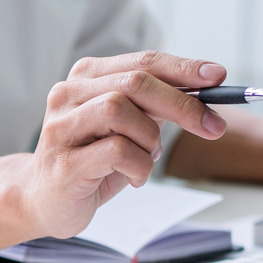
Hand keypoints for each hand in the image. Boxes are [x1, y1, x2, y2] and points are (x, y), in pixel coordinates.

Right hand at [18, 51, 229, 238]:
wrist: (43, 200)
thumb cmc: (92, 162)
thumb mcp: (127, 127)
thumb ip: (154, 106)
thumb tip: (206, 89)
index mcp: (86, 78)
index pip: (143, 62)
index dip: (183, 68)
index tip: (219, 77)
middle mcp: (68, 94)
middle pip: (135, 82)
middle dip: (182, 103)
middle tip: (212, 126)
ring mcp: (61, 127)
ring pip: (121, 111)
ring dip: (150, 139)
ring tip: (147, 159)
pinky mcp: (64, 162)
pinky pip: (116, 151)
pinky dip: (139, 166)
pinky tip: (134, 177)